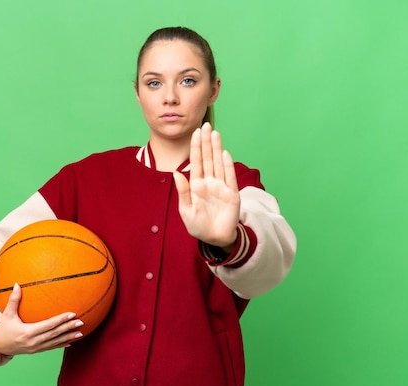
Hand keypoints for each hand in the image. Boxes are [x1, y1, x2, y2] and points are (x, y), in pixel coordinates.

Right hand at [0, 283, 83, 354]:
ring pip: (55, 343)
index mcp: (27, 332)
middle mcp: (33, 342)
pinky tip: (70, 342)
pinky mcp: (35, 351)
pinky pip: (51, 348)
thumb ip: (14, 300)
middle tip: (81, 322)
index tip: (72, 314)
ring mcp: (35, 348)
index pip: (48, 325)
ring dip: (68, 337)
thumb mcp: (7, 314)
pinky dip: (61, 345)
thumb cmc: (2, 328)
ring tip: (80, 333)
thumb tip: (17, 284)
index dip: (61, 320)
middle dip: (68, 328)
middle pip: (54, 334)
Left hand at [174, 122, 239, 249]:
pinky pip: (228, 177)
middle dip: (206, 142)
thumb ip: (182, 191)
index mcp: (196, 185)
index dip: (196, 147)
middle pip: (208, 158)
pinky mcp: (231, 194)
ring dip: (216, 149)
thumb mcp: (185, 210)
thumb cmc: (198, 225)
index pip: (196, 162)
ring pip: (218, 164)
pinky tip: (224, 153)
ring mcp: (221, 187)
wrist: (214, 239)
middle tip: (206, 125)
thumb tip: (175, 173)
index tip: (195, 132)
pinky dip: (227, 166)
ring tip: (215, 134)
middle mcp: (209, 182)